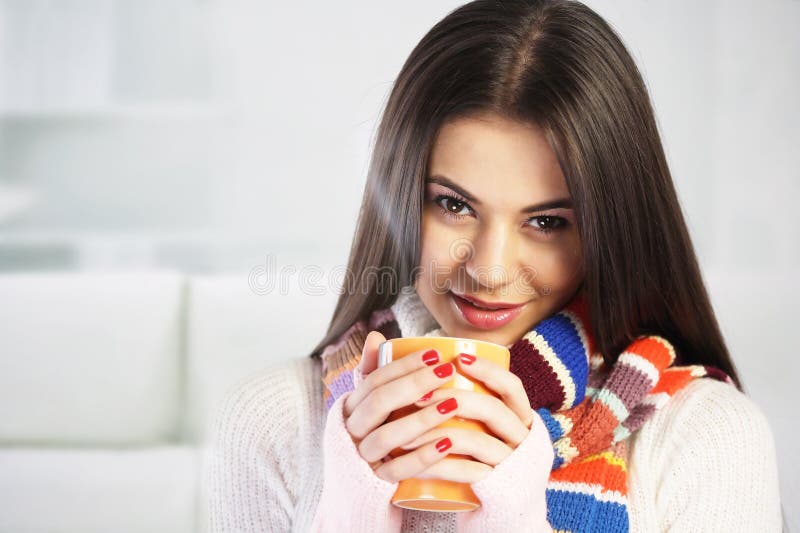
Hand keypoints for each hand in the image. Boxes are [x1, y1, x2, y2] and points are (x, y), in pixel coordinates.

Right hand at [343, 331, 463, 482]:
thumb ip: (374, 374)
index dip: (404, 365)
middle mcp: (351, 431)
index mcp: (351, 407)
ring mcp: (362, 458)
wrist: (356, 492)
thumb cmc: (372, 437)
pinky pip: (397, 471)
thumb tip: (376, 337)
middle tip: (447, 371)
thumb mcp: (370, 407)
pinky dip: (422, 457)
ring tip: (452, 403)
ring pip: (385, 436)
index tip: (435, 353)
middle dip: (414, 384)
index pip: (374, 380)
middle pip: (379, 403)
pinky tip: (446, 444)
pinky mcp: (375, 485)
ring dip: (421, 418)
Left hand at [397, 352, 534, 483]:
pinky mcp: (497, 489)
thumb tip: (415, 354)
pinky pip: (468, 473)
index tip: (458, 359)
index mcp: (519, 416)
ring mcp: (510, 464)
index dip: (488, 370)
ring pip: (476, 441)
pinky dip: (440, 465)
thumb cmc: (478, 456)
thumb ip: (458, 395)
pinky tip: (416, 463)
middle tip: (418, 396)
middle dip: (452, 399)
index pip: (511, 386)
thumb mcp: (478, 426)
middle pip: (492, 410)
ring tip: (405, 433)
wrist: (498, 509)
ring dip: (436, 433)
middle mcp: (521, 438)